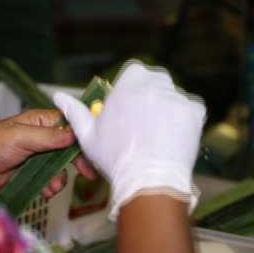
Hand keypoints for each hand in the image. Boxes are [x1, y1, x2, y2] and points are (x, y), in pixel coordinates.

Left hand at [0, 109, 96, 197]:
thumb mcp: (21, 137)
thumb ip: (49, 137)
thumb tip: (74, 134)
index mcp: (39, 121)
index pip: (69, 123)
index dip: (83, 135)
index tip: (94, 148)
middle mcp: (41, 136)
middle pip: (69, 146)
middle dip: (78, 160)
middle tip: (88, 173)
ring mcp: (36, 155)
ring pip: (61, 166)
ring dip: (60, 177)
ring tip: (53, 187)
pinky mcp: (31, 172)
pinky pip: (50, 178)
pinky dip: (51, 185)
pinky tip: (45, 191)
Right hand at [53, 61, 205, 219]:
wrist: (149, 180)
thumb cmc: (116, 157)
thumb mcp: (88, 135)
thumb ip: (75, 111)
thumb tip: (58, 96)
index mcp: (129, 82)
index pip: (133, 73)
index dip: (131, 89)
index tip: (128, 107)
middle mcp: (154, 83)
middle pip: (154, 81)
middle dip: (150, 97)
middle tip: (143, 122)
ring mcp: (177, 96)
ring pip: (172, 96)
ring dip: (166, 109)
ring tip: (158, 135)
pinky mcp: (195, 111)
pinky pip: (191, 109)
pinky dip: (184, 120)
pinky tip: (172, 136)